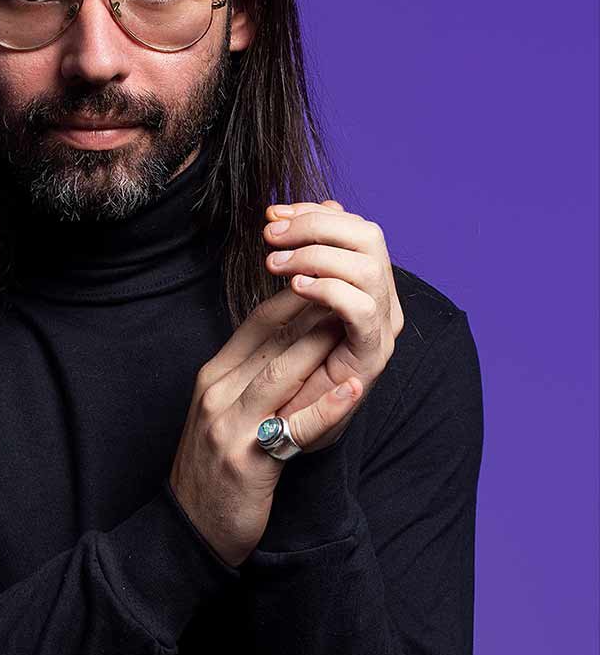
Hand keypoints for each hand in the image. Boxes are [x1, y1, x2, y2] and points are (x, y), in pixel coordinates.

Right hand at [169, 286, 363, 567]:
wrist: (188, 526)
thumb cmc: (215, 467)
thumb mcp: (223, 410)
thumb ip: (250, 376)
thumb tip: (294, 341)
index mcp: (214, 375)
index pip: (257, 324)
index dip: (295, 298)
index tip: (331, 280)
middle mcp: (217, 390)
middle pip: (271, 341)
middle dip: (315, 313)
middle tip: (355, 291)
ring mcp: (228, 423)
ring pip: (280, 373)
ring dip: (321, 347)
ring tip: (356, 326)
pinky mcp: (245, 459)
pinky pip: (292, 429)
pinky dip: (325, 407)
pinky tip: (352, 390)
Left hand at [262, 199, 404, 450]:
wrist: (275, 441)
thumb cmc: (281, 375)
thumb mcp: (286, 311)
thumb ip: (294, 268)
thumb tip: (285, 216)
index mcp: (365, 287)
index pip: (354, 227)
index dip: (313, 213)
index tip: (272, 213)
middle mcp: (382, 306)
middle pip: (369, 238)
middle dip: (317, 227)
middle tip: (271, 235)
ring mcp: (380, 333)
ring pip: (369, 269)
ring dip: (319, 256)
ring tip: (277, 263)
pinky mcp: (369, 362)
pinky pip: (362, 314)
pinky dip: (332, 292)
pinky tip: (298, 286)